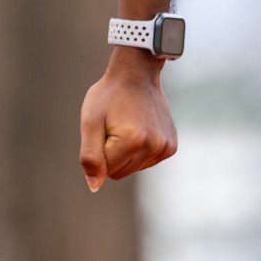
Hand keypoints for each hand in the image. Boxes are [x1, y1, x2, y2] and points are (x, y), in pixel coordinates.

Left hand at [78, 48, 177, 190]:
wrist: (136, 75)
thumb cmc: (108, 96)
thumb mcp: (90, 122)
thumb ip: (90, 156)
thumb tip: (95, 186)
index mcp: (132, 142)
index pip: (106, 170)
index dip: (99, 150)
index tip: (103, 128)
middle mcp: (154, 148)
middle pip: (121, 172)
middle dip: (111, 153)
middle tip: (114, 125)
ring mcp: (165, 148)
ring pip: (133, 168)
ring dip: (125, 152)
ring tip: (126, 124)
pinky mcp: (171, 147)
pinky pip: (146, 161)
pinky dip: (138, 149)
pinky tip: (139, 128)